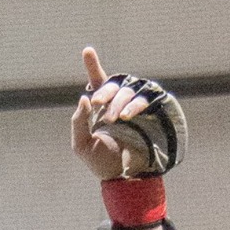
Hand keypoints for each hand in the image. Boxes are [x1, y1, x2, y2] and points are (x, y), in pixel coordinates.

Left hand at [71, 46, 154, 179]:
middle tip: (96, 104)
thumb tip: (84, 98)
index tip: (87, 51)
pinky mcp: (150, 114)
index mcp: (101, 108)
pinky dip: (134, 105)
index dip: (93, 65)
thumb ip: (78, 122)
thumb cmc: (102, 162)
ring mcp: (134, 108)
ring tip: (114, 119)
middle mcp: (118, 104)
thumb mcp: (81, 145)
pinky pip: (144, 99)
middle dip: (103, 92)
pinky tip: (127, 116)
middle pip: (112, 84)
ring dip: (118, 102)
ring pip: (127, 91)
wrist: (124, 178)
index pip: (97, 82)